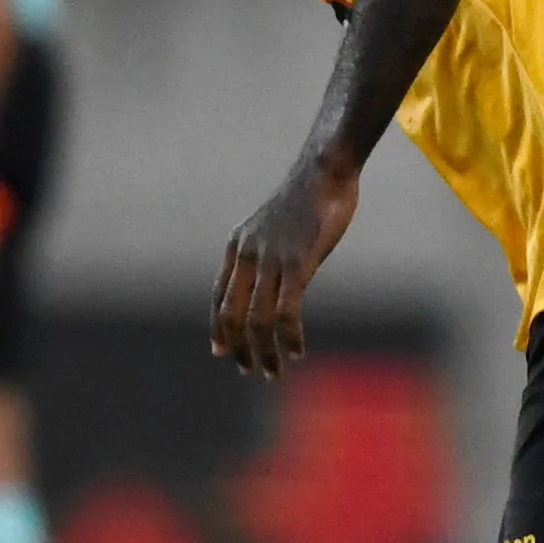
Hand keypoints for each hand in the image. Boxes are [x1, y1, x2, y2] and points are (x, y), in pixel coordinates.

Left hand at [210, 155, 360, 378]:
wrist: (325, 170)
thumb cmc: (309, 196)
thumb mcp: (276, 226)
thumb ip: (268, 253)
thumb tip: (273, 280)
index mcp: (238, 245)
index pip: (218, 296)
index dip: (218, 327)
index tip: (221, 351)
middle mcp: (247, 254)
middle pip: (231, 315)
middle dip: (238, 349)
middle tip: (251, 370)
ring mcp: (271, 259)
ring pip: (256, 320)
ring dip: (264, 353)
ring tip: (274, 372)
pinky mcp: (297, 263)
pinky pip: (286, 312)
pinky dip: (289, 338)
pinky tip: (297, 351)